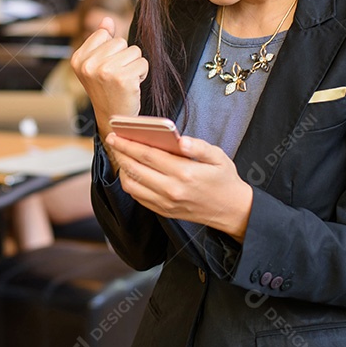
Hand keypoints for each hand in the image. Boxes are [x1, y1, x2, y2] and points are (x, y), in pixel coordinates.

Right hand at [69, 16, 148, 137]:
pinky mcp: (123, 78)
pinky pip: (143, 63)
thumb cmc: (107, 90)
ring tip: (124, 81)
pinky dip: (142, 73)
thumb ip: (101, 40)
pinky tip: (132, 86)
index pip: (104, 34)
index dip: (111, 49)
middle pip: (120, 41)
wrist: (114, 119)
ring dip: (134, 65)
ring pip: (133, 51)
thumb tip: (107, 20)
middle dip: (124, 57)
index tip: (106, 68)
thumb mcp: (97, 64)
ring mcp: (105, 71)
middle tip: (117, 76)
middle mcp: (89, 65)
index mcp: (78, 59)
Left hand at [104, 132, 253, 241]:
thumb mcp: (218, 157)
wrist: (232, 211)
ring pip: (132, 185)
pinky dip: (130, 183)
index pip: (148, 155)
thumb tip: (181, 139)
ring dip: (122, 169)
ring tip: (122, 155)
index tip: (116, 134)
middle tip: (113, 141)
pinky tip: (131, 172)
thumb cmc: (224, 180)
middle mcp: (171, 190)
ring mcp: (166, 203)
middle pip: (135, 169)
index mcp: (184, 173)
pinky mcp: (164, 212)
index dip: (129, 144)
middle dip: (120, 153)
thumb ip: (198, 147)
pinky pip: (138, 197)